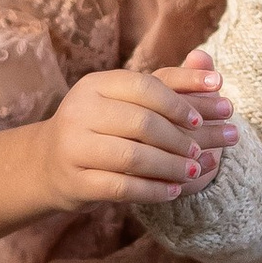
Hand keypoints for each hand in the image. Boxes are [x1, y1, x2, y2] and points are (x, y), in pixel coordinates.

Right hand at [41, 48, 237, 211]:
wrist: (48, 163)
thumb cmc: (101, 126)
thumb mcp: (126, 100)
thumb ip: (170, 85)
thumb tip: (213, 71)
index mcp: (95, 84)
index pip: (145, 86)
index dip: (178, 102)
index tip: (202, 119)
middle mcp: (79, 111)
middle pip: (142, 122)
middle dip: (179, 139)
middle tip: (203, 151)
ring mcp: (73, 147)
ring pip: (133, 157)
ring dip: (171, 166)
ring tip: (194, 172)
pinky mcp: (75, 181)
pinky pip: (122, 188)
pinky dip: (153, 190)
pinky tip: (173, 191)